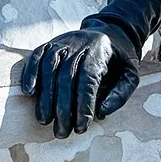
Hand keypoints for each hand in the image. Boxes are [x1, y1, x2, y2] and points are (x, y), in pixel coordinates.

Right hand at [16, 20, 140, 137]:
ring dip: (45, 96)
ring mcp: (62, 42)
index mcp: (100, 52)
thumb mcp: (131, 74)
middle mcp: (79, 44)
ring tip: (44, 120)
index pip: (88, 80)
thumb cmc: (120, 59)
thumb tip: (101, 113)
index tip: (81, 127)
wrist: (111, 29)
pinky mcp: (51, 43)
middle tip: (61, 132)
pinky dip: (30, 73)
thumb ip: (120, 94)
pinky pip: (37, 56)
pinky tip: (29, 92)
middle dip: (62, 107)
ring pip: (49, 67)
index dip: (83, 105)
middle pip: (66, 77)